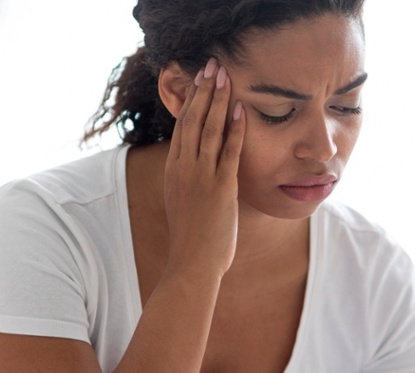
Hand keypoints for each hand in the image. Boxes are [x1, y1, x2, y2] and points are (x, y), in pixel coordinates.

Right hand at [162, 58, 245, 278]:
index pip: (183, 128)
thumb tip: (198, 175)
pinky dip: (235, 128)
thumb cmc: (193, 242)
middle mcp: (183, 169)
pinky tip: (241, 109)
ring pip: (208, 129)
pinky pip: (228, 151)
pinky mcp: (220, 187)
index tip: (199, 81)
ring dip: (218, 100)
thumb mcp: (185, 205)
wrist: (191, 264)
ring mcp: (200, 177)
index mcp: (173, 171)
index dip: (191, 101)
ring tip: (224, 75)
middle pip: (193, 121)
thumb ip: (190, 184)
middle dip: (203, 91)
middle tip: (211, 66)